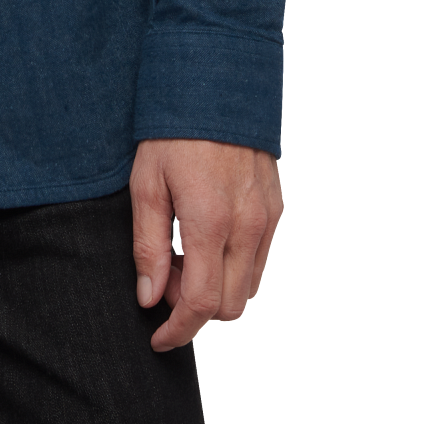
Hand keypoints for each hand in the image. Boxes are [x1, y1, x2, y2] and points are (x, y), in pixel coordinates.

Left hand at [129, 137, 283, 350]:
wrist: (217, 84)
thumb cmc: (172, 132)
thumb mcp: (146, 184)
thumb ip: (148, 245)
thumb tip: (149, 298)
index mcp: (209, 223)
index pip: (200, 304)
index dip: (178, 331)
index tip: (158, 338)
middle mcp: (247, 227)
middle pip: (228, 307)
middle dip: (194, 310)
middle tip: (164, 280)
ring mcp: (267, 219)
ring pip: (248, 289)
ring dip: (216, 291)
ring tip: (183, 257)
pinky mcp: (276, 209)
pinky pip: (260, 261)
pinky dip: (234, 269)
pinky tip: (207, 242)